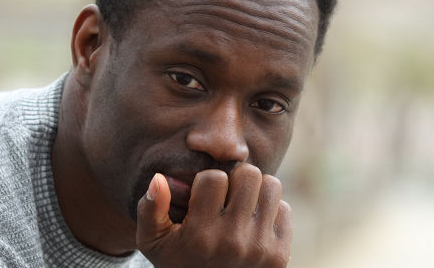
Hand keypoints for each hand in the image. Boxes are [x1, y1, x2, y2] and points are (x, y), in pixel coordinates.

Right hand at [136, 163, 292, 267]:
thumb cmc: (179, 263)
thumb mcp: (153, 242)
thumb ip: (149, 210)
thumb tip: (160, 178)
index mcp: (200, 235)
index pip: (214, 177)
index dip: (207, 182)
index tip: (203, 198)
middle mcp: (232, 241)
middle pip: (248, 174)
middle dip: (236, 179)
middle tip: (227, 193)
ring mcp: (259, 249)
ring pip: (271, 186)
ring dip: (256, 190)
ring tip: (242, 204)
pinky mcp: (279, 255)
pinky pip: (284, 209)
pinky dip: (270, 211)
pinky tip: (253, 224)